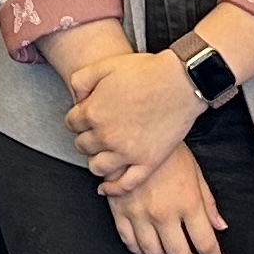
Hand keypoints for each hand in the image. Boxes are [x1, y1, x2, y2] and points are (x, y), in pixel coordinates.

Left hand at [65, 48, 200, 191]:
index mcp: (93, 112)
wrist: (182, 81)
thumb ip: (82, 79)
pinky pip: (124, 184)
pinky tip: (106, 187)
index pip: (71, 123)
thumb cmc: (148, 71)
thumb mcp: (106, 65)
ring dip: (96, 159)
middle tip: (99, 129)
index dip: (79, 117)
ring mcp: (126, 152)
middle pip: (82, 145)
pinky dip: (112, 189)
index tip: (88, 114)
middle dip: (87, 136)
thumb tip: (76, 97)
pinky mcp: (146, 162)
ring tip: (103, 152)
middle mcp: (106, 136)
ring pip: (97, 167)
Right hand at [105, 146, 226, 253]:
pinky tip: (150, 253)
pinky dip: (142, 253)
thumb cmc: (168, 150)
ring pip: (154, 253)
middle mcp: (164, 213)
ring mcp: (139, 214)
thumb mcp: (196, 172)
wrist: (135, 133)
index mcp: (187, 203)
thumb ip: (208, 203)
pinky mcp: (120, 212)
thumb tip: (219, 226)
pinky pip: (130, 243)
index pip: (205, 244)